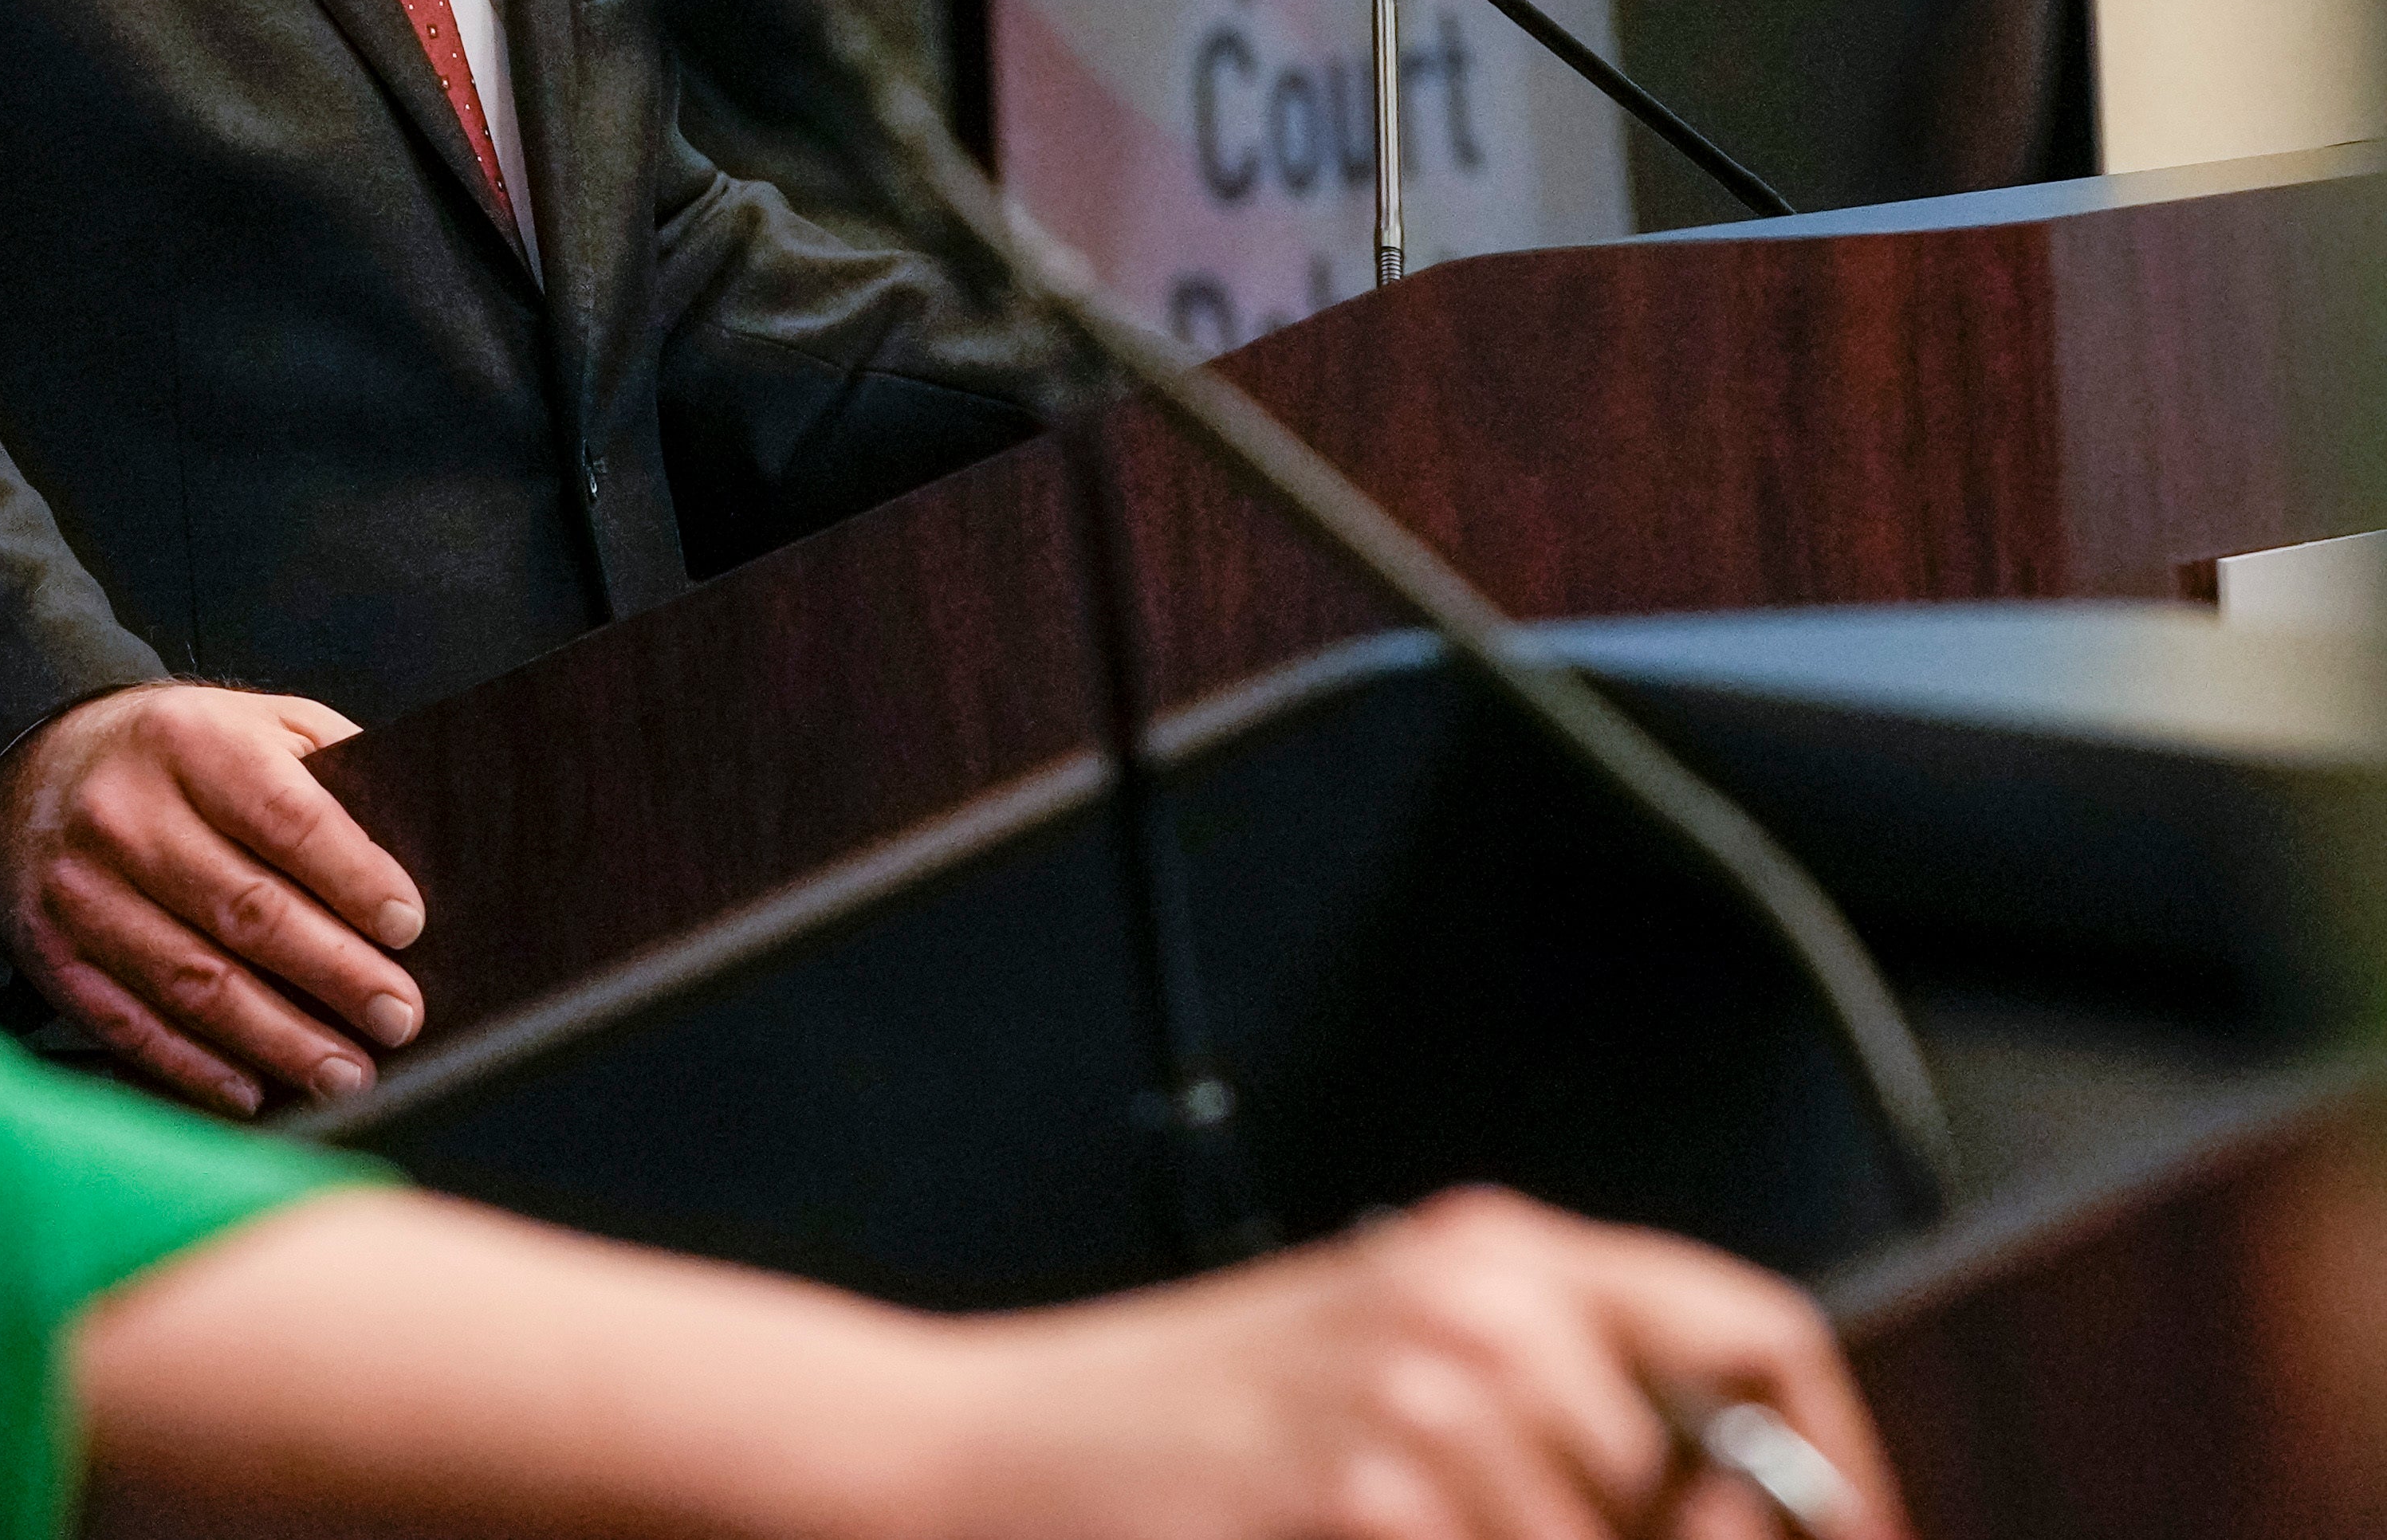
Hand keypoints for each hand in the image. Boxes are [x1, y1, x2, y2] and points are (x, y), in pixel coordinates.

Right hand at [0, 684, 423, 1116]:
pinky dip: (198, 1067)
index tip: (408, 927)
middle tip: (399, 1016)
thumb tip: (412, 858)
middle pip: (245, 908)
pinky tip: (254, 1089)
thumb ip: (329, 771)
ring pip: (193, 980)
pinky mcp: (52, 952)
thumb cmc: (177, 757)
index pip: (285, 816)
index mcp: (187, 741)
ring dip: (280, 1039)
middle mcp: (123, 812)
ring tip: (346, 1071)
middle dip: (336, 973)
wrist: (38, 767)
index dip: (353, 878)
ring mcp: (80, 888)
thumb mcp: (255, 723)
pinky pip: (132, 1023)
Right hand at [66, 1184, 1894, 1539]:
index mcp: (1481, 1255)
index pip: (1753, 1339)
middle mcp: (1464, 1319)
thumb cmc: (1141, 1438)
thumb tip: (1755, 1512)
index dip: (1824, 1469)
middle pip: (1703, 1495)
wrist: (943, 1466)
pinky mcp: (1351, 1525)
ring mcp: (1407, 1431)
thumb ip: (1552, 1418)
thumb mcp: (1366, 1369)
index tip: (1822, 1531)